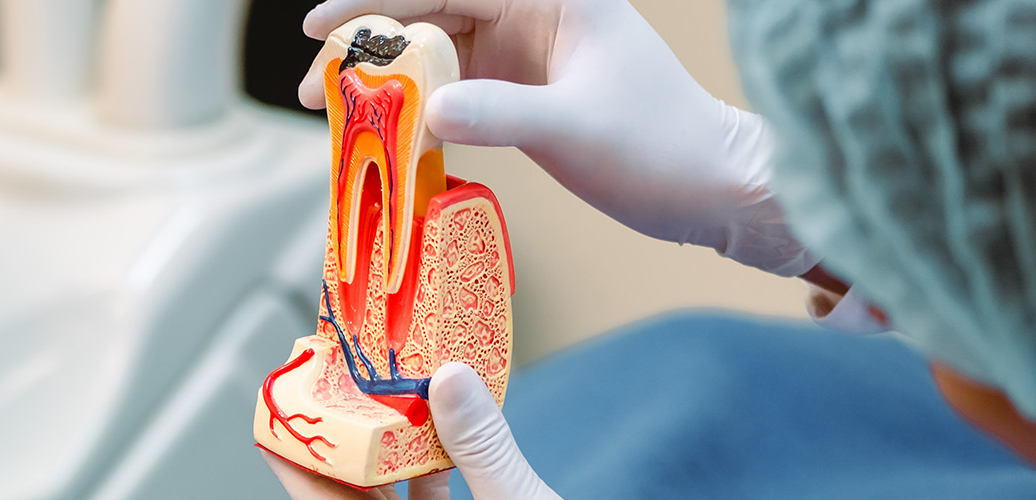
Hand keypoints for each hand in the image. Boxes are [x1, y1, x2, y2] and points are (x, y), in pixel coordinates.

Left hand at [262, 363, 563, 499]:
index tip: (280, 410)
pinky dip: (425, 473)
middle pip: (345, 498)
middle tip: (324, 382)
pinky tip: (438, 435)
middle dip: (336, 440)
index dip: (297, 457)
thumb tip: (450, 381)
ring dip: (380, 450)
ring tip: (372, 394)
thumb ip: (483, 450)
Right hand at [300, 0, 818, 276]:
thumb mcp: (574, 131)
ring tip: (341, 120)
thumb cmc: (663, 148)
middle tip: (318, 90)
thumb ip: (498, 115)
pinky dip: (422, 113)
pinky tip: (390, 139)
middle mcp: (538, 13)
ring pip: (439, 55)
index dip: (375, 2)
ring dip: (390, 85)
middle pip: (431, 15)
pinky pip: (459, 91)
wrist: (717, 189)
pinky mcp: (531, 92)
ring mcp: (532, 52)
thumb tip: (426, 113)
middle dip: (370, 49)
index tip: (321, 28)